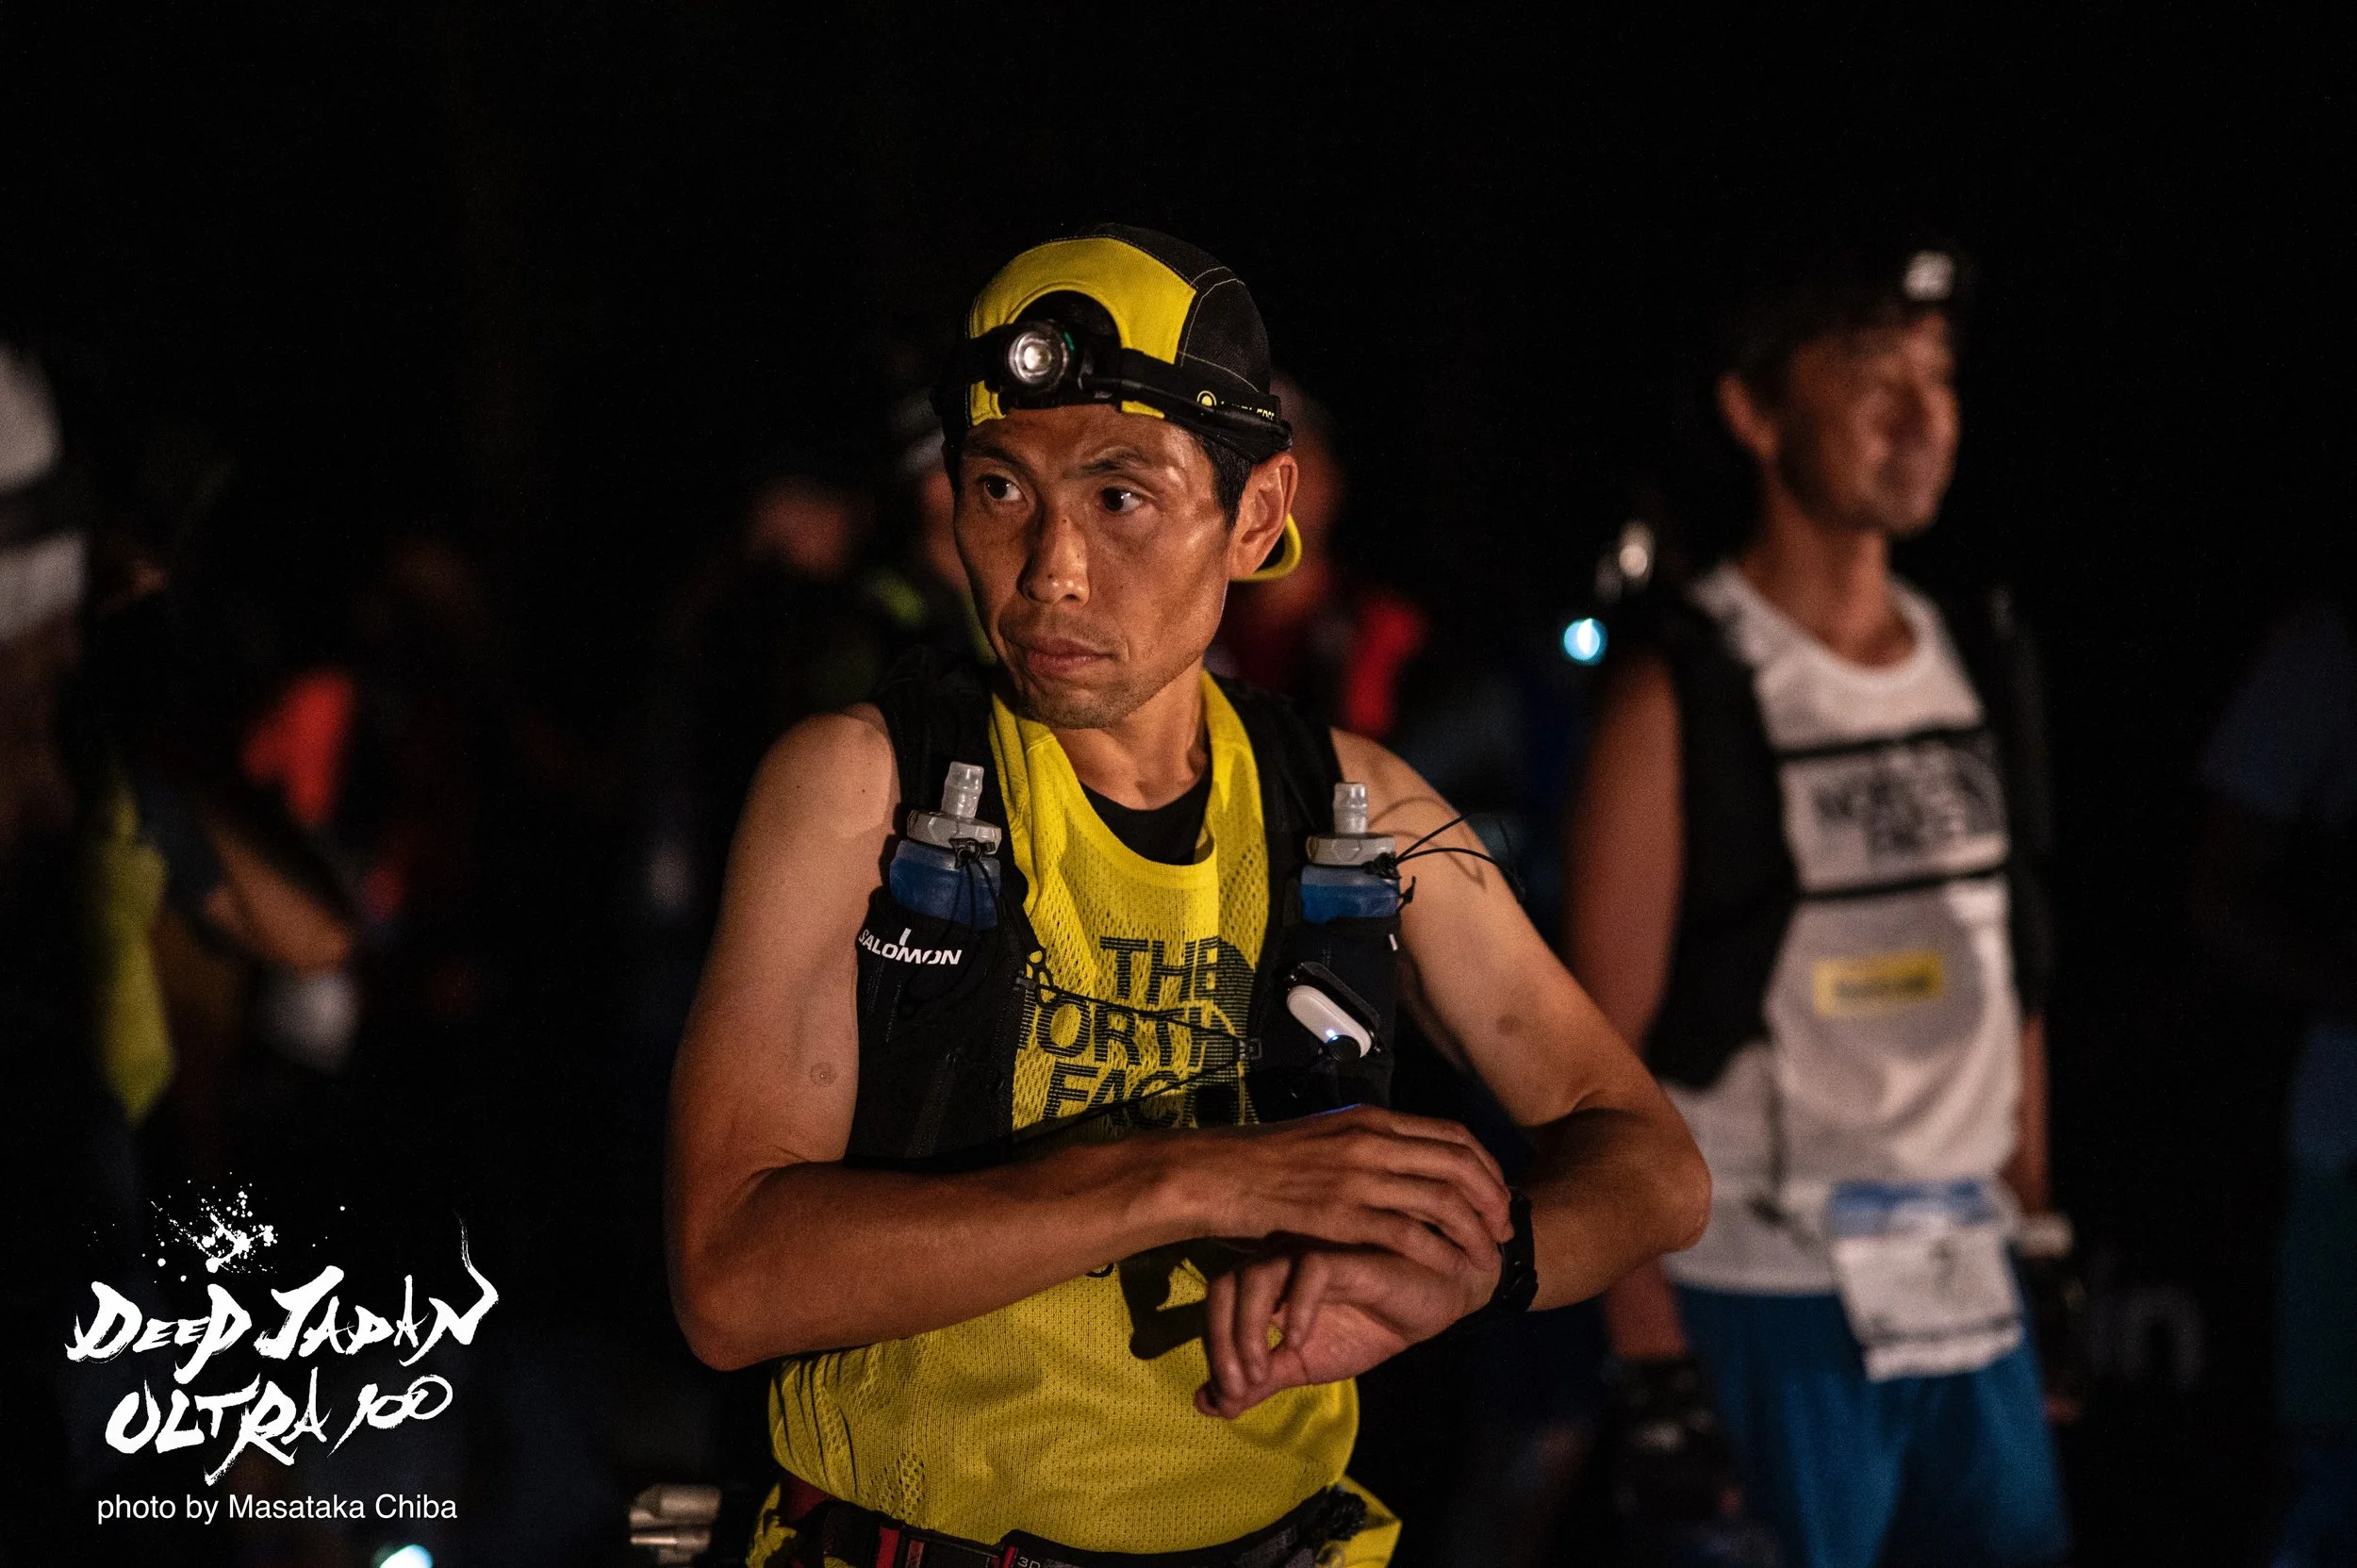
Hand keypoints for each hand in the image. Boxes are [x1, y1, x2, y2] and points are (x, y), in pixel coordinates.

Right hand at [1172, 1105, 1511, 1281]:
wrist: (1213, 1175)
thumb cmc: (1260, 1162)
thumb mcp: (1321, 1137)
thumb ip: (1361, 1143)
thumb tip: (1395, 1157)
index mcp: (1370, 1119)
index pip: (1452, 1135)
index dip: (1486, 1167)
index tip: (1499, 1194)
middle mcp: (1371, 1140)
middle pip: (1459, 1165)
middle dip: (1493, 1200)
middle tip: (1505, 1231)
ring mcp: (1357, 1176)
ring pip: (1442, 1199)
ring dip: (1474, 1230)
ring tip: (1488, 1257)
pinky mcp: (1340, 1214)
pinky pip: (1408, 1234)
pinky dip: (1439, 1253)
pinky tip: (1451, 1273)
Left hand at [1195, 1240, 1495, 1418]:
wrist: (1430, 1305)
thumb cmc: (1366, 1324)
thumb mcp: (1305, 1363)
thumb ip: (1260, 1379)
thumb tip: (1205, 1405)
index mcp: (1266, 1276)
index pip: (1218, 1300)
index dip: (1213, 1347)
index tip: (1227, 1395)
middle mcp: (1281, 1255)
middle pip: (1226, 1284)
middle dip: (1222, 1342)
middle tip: (1239, 1388)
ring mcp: (1312, 1249)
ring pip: (1258, 1274)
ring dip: (1249, 1330)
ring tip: (1261, 1374)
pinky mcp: (1347, 1254)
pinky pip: (1310, 1270)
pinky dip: (1297, 1309)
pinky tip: (1299, 1343)